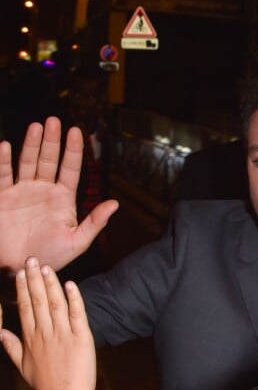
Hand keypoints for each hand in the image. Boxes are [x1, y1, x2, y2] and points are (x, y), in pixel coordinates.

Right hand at [0, 117, 118, 271]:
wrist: (21, 269)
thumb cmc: (51, 257)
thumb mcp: (77, 242)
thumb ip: (95, 223)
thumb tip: (115, 204)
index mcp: (63, 199)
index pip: (70, 169)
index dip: (73, 150)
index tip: (76, 131)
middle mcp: (43, 191)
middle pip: (49, 160)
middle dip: (52, 141)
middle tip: (54, 121)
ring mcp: (22, 192)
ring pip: (28, 162)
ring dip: (32, 144)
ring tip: (37, 127)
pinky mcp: (2, 197)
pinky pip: (3, 175)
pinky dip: (3, 161)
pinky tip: (6, 146)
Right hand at [0, 257, 95, 389]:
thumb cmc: (46, 385)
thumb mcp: (23, 367)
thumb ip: (12, 347)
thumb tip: (0, 332)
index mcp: (31, 338)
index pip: (25, 308)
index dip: (22, 289)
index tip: (20, 273)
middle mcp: (45, 333)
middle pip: (37, 301)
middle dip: (33, 279)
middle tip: (31, 260)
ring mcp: (63, 334)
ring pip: (55, 303)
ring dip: (50, 284)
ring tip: (45, 268)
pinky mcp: (82, 337)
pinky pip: (77, 314)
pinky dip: (74, 298)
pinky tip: (70, 284)